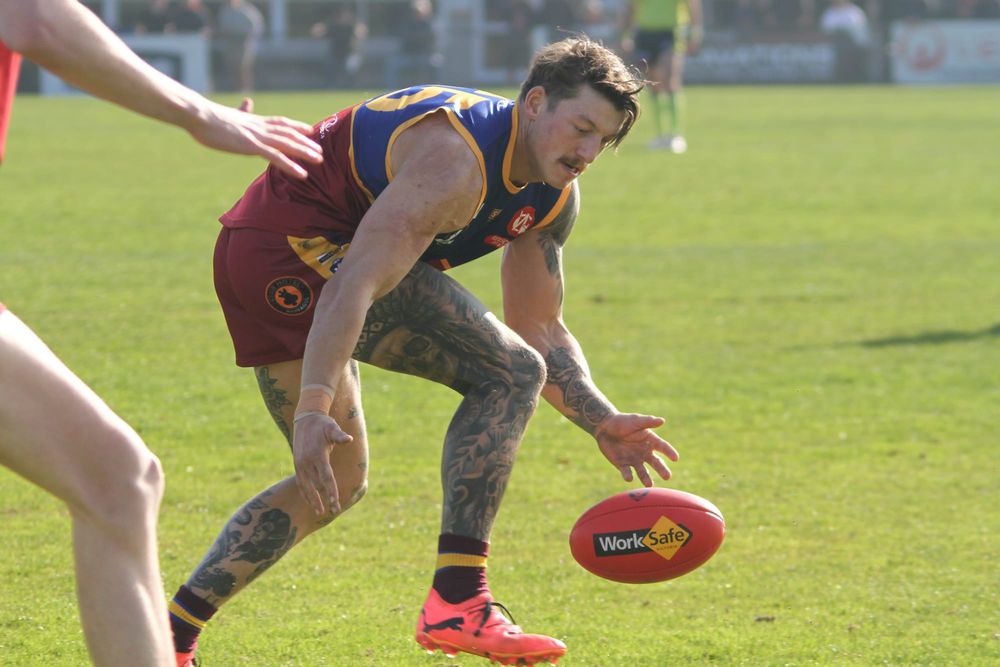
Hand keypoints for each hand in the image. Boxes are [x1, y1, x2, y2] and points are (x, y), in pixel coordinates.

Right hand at [185, 98, 322, 178]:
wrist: (198, 115)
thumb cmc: (208, 117)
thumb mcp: (229, 114)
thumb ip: (242, 112)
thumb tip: (247, 102)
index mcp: (254, 120)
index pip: (280, 122)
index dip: (296, 126)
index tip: (309, 130)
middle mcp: (260, 127)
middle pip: (289, 134)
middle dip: (306, 142)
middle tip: (321, 151)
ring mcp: (257, 136)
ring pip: (287, 144)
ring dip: (305, 153)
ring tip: (319, 160)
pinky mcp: (251, 146)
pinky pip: (276, 157)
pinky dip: (291, 166)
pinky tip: (302, 174)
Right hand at [291, 412, 352, 515]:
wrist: (305, 419)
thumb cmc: (323, 424)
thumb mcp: (332, 427)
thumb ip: (339, 436)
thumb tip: (349, 439)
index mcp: (317, 455)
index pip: (326, 477)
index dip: (331, 491)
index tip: (335, 503)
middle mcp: (307, 462)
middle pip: (317, 485)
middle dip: (325, 499)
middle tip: (335, 510)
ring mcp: (300, 465)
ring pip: (306, 487)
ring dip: (313, 500)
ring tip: (320, 512)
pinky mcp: (297, 465)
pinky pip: (301, 483)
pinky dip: (305, 493)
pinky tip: (310, 502)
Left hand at [594, 413, 678, 486]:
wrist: (604, 427)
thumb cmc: (622, 422)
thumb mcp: (636, 420)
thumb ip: (648, 422)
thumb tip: (662, 420)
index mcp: (650, 441)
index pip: (663, 447)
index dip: (669, 452)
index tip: (675, 458)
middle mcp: (645, 453)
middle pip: (656, 463)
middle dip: (661, 470)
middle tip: (667, 476)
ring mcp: (634, 460)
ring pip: (642, 471)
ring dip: (645, 478)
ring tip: (649, 484)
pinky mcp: (622, 465)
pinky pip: (626, 472)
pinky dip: (628, 475)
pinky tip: (629, 478)